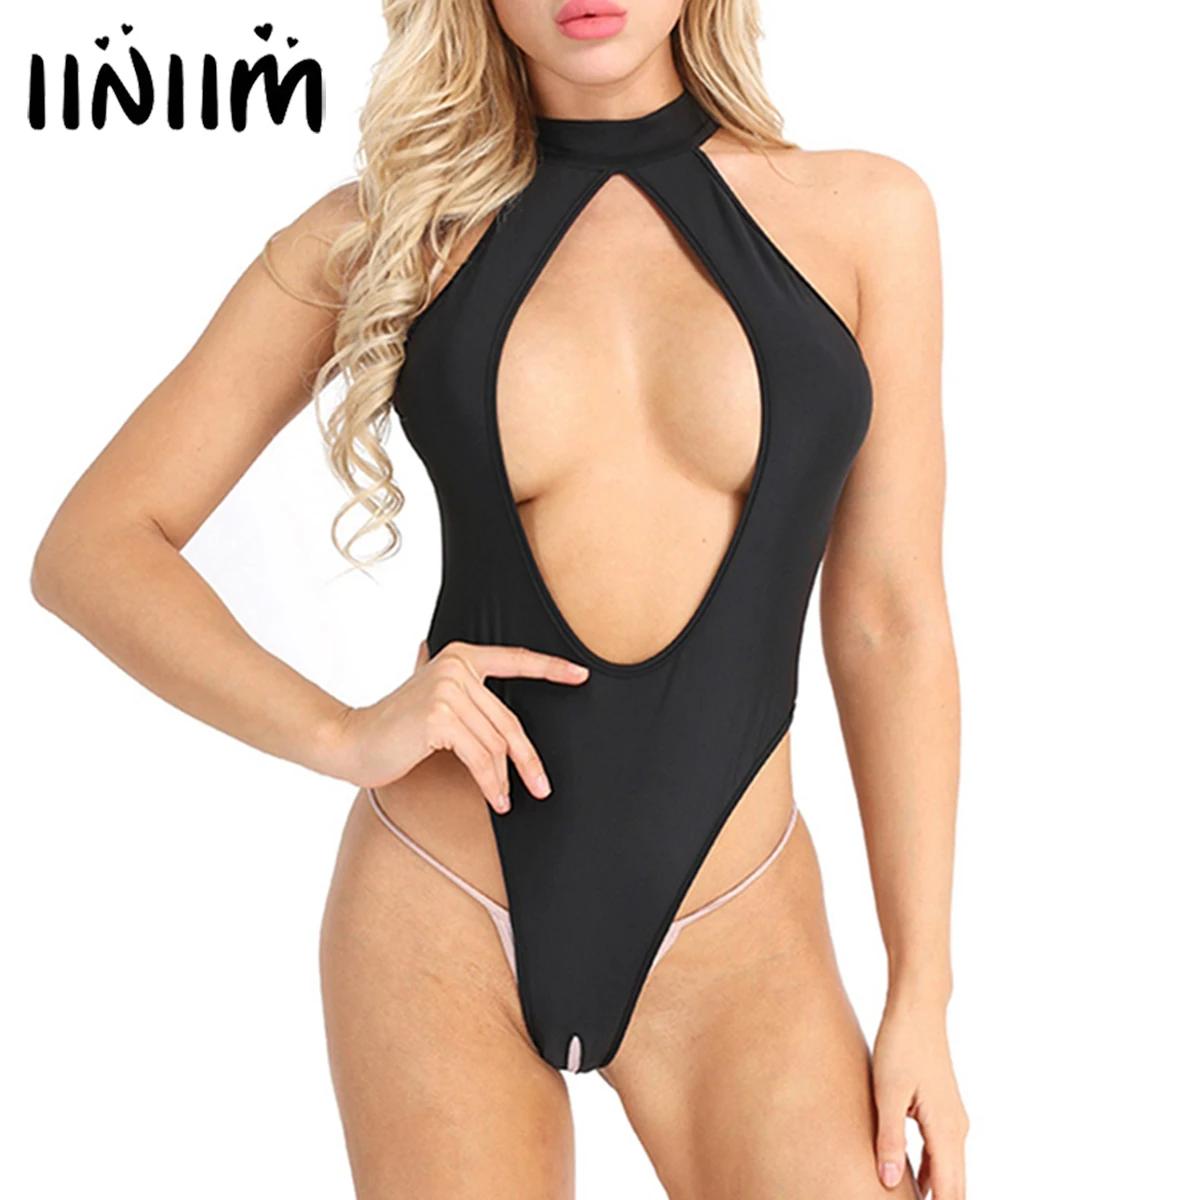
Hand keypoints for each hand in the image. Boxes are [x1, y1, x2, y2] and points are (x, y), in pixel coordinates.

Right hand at [334, 639, 589, 812]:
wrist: (352, 741)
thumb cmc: (394, 727)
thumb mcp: (433, 699)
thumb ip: (460, 691)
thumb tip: (491, 706)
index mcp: (460, 656)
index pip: (514, 659)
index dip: (550, 668)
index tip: (581, 675)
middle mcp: (456, 666)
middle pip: (508, 721)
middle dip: (528, 758)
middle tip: (543, 786)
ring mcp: (448, 690)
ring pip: (495, 744)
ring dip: (502, 779)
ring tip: (503, 800)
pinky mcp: (440, 717)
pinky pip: (479, 757)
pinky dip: (490, 783)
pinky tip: (495, 799)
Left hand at [872, 997, 968, 1198]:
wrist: (918, 1009)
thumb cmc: (901, 1046)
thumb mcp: (888, 1093)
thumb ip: (890, 1139)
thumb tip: (890, 1182)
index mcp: (945, 1131)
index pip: (951, 1192)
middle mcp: (956, 1130)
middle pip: (955, 1186)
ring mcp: (952, 1119)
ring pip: (949, 1170)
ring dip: (936, 1192)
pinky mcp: (942, 1110)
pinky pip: (941, 1152)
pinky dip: (932, 1172)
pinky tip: (913, 1181)